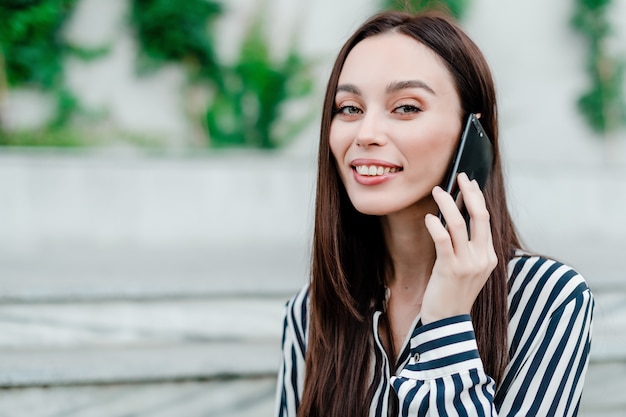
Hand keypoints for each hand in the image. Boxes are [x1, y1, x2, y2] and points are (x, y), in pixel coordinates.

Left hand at [421, 172, 496, 324]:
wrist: (447, 323)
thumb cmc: (451, 292)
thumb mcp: (465, 268)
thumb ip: (465, 245)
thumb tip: (453, 217)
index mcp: (489, 256)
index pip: (485, 220)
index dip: (477, 198)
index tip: (469, 183)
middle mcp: (482, 258)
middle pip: (480, 216)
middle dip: (470, 192)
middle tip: (460, 176)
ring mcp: (468, 264)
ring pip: (460, 224)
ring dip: (448, 204)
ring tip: (437, 191)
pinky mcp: (450, 270)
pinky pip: (443, 241)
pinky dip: (435, 226)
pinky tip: (428, 218)